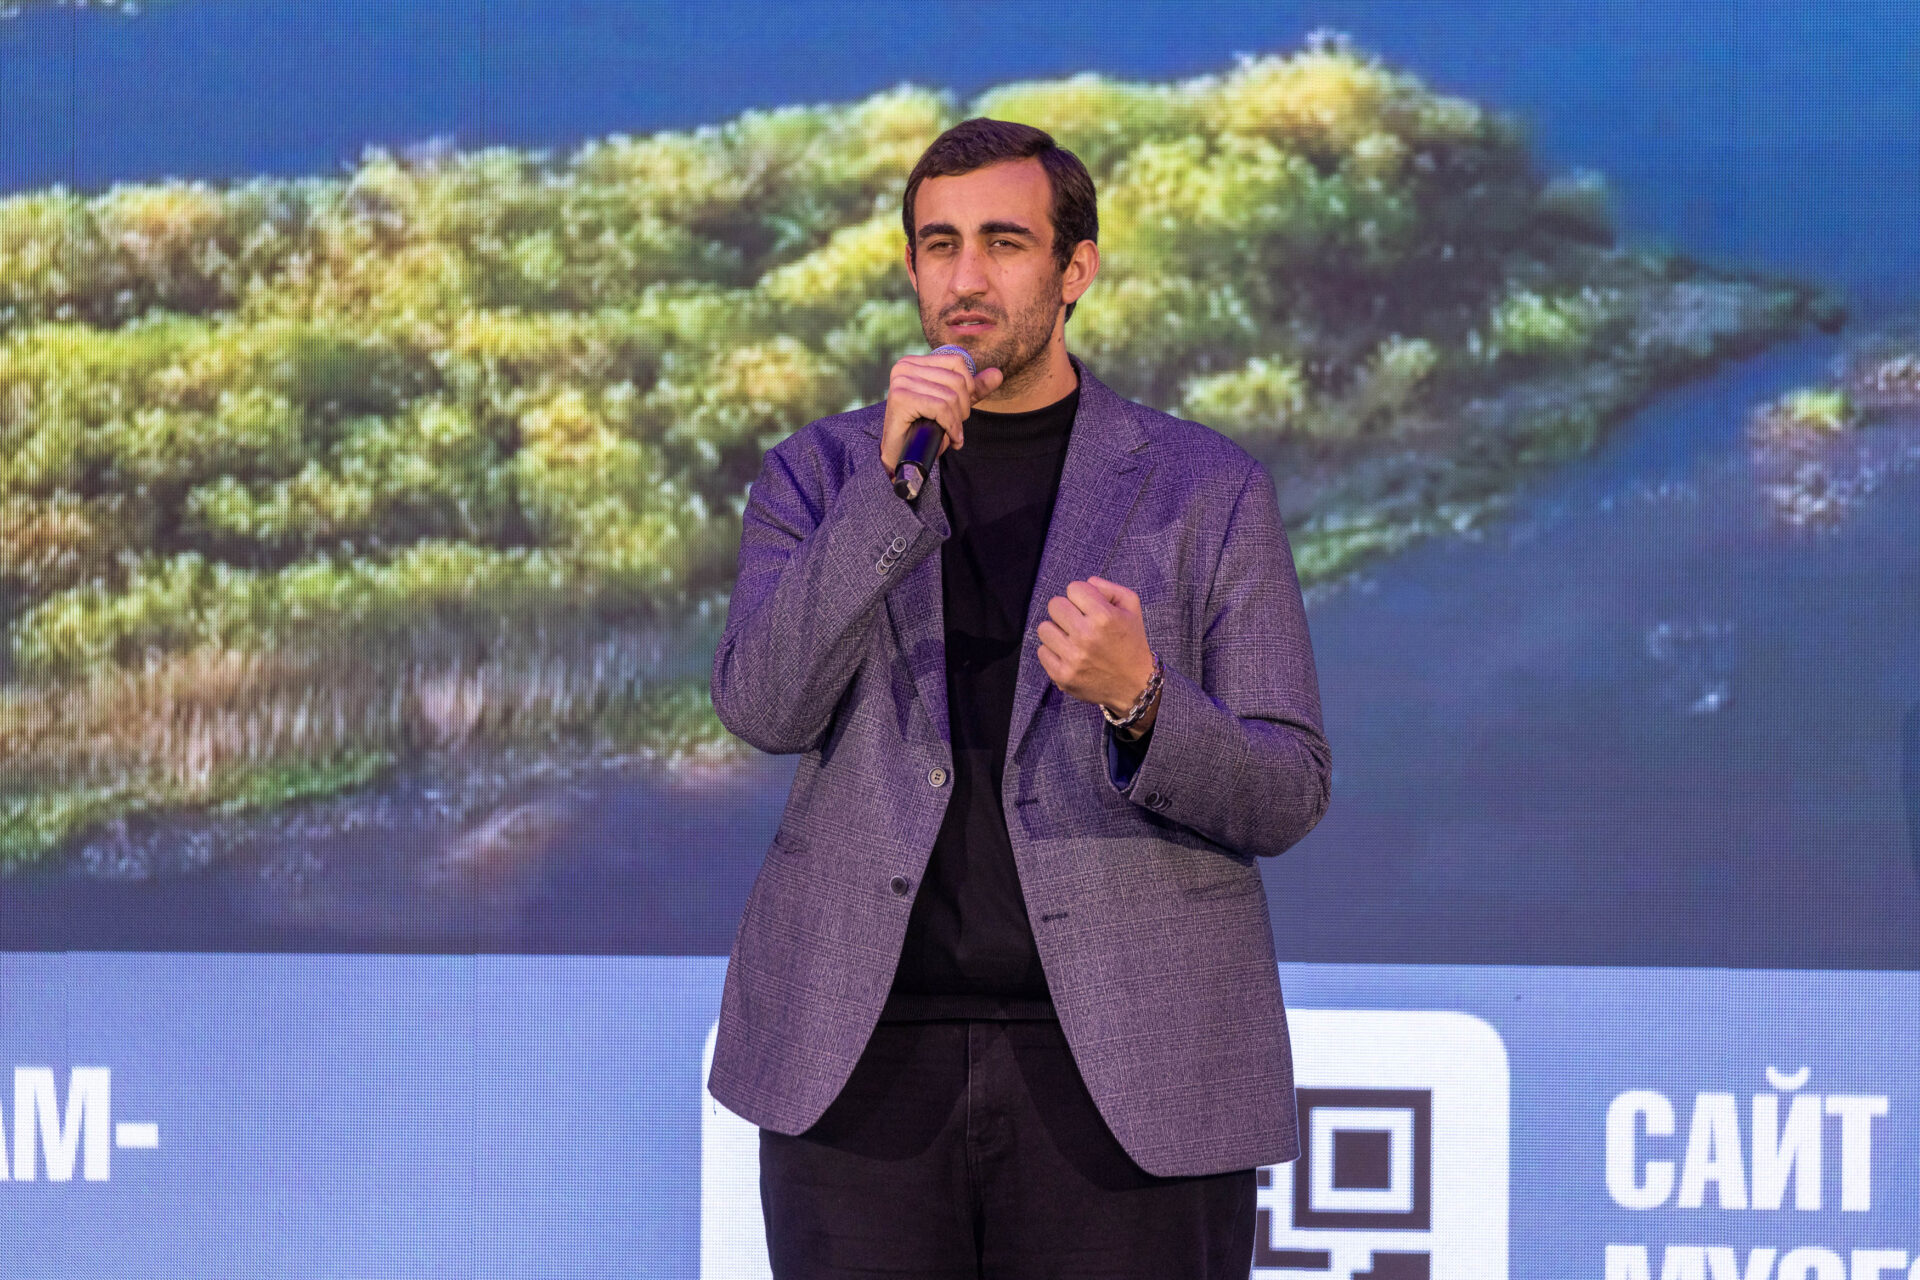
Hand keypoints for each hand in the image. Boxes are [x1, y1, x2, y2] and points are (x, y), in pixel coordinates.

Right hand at [880, 351, 1003, 477]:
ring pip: (950, 396)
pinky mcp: (900, 398)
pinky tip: (949, 438)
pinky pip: (941, 408)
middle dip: (963, 408)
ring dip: (957, 421)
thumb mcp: (952, 406)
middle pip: (957, 380)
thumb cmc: (923, 430)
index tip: (961, 410)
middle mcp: (905, 366)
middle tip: (956, 427)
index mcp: (915, 362)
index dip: (968, 387)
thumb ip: (972, 389)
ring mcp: (901, 381)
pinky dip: (950, 426)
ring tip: (952, 434)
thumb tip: (998, 373)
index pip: (957, 361)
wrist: (900, 456)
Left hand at [1035, 576, 1156, 719]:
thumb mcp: (1131, 607)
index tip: (1090, 608)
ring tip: (1072, 639)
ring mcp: (1073, 658)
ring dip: (1057, 631)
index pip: (1073, 588)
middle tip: (1078, 622)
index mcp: (1104, 617)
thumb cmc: (1132, 642)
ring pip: (1044, 628)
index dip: (1082, 596)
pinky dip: (1053, 652)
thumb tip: (1086, 583)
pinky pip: (1042, 651)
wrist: (1135, 685)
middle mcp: (1087, 636)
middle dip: (1067, 611)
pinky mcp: (1063, 676)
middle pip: (1054, 605)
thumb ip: (1109, 588)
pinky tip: (1068, 655)